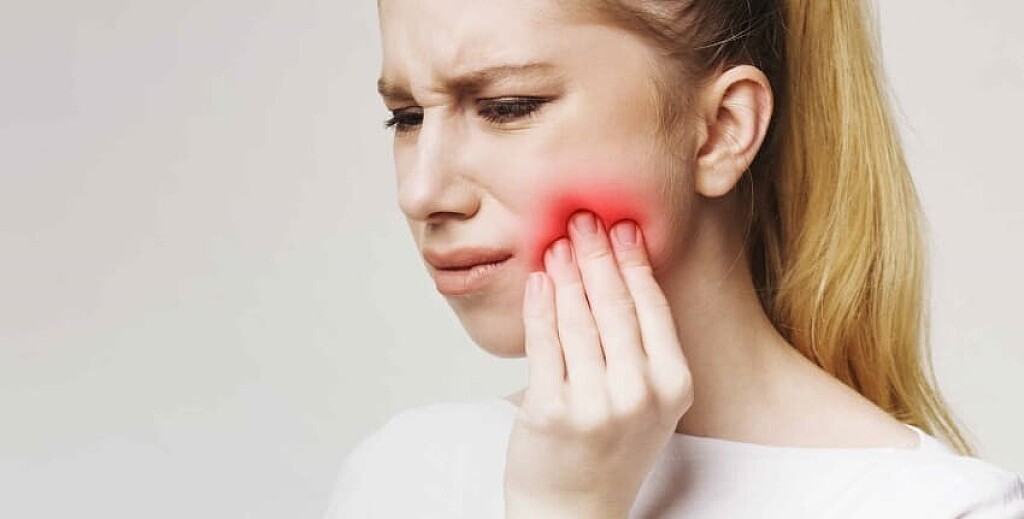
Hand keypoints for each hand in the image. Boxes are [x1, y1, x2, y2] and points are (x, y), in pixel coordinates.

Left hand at [504, 211, 693, 517]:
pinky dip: (539, 306)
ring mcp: (595, 404)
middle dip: (596, 254)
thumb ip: (643, 345)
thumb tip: (618, 268)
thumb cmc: (611, 448)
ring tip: (557, 241)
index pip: (652, 306)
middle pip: (614, 305)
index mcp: (674, 385)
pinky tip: (538, 280)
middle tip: (583, 218)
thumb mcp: (648, 400)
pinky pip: (543, 343)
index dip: (633, 260)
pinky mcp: (551, 411)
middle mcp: (640, 394)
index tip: (620, 225)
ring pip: (577, 318)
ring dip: (565, 272)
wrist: (575, 510)